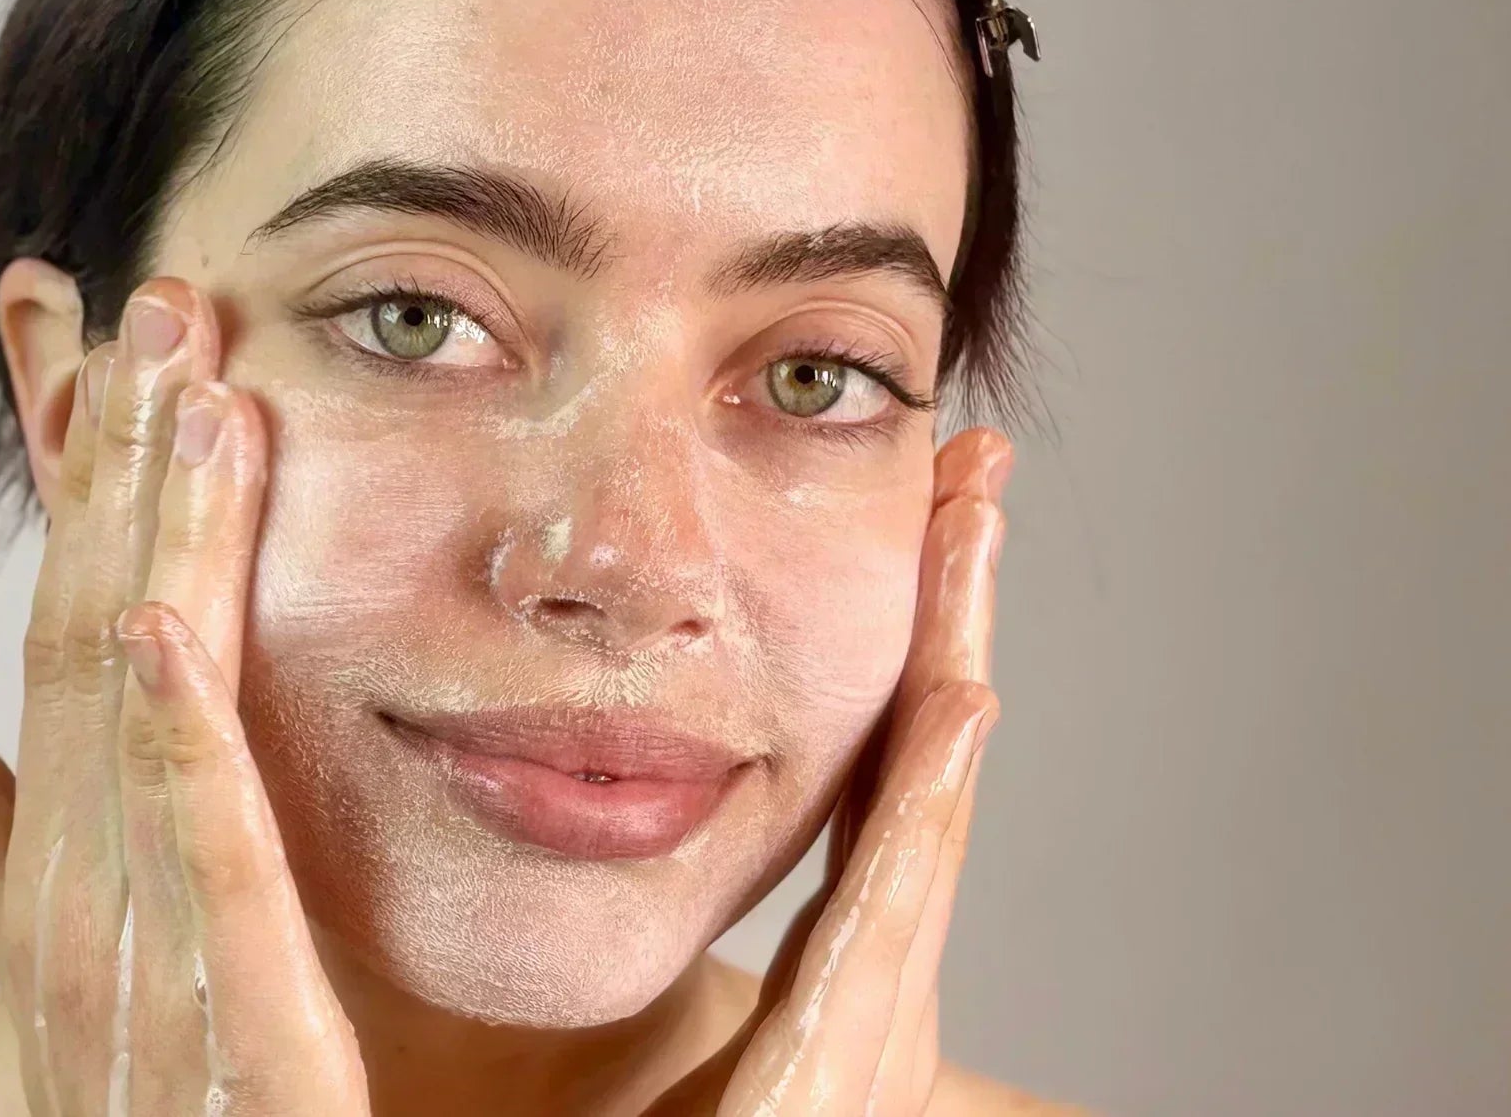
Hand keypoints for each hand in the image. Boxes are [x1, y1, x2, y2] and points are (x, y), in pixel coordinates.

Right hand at [0, 278, 370, 1115]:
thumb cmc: (146, 1105)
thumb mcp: (64, 965)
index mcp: (52, 854)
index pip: (62, 629)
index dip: (90, 488)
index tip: (121, 355)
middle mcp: (70, 873)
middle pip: (89, 623)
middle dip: (124, 461)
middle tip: (164, 299)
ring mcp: (130, 934)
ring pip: (133, 698)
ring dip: (155, 535)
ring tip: (187, 384)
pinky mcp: (224, 999)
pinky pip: (190, 848)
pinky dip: (166, 735)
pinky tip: (155, 623)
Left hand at [648, 428, 1011, 1116]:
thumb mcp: (662, 1056)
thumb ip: (648, 954)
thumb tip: (568, 820)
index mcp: (828, 993)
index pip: (871, 794)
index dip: (905, 668)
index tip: (916, 538)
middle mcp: (868, 999)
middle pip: (920, 773)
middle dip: (951, 623)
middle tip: (970, 483)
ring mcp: (875, 1029)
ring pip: (929, 810)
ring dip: (956, 657)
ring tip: (973, 530)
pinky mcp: (851, 1062)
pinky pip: (901, 904)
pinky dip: (939, 796)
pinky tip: (965, 695)